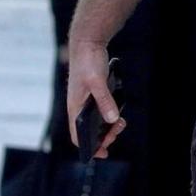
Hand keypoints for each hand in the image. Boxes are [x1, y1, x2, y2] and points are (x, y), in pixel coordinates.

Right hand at [64, 39, 125, 156]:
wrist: (87, 43)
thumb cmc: (88, 61)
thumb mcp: (97, 82)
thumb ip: (105, 101)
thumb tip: (113, 120)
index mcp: (75, 108)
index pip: (77, 136)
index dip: (88, 148)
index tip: (103, 152)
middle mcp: (78, 107)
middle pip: (88, 132)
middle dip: (104, 136)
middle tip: (117, 131)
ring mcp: (85, 101)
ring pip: (95, 122)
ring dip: (108, 127)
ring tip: (120, 123)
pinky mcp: (93, 95)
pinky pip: (101, 112)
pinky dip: (109, 116)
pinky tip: (118, 114)